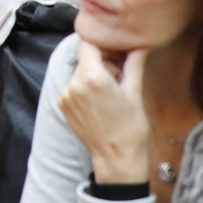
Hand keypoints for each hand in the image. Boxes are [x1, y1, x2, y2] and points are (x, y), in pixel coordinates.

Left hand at [60, 42, 151, 184]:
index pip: (87, 44)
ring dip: (94, 75)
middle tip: (120, 77)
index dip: (102, 45)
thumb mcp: (135, 94)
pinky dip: (85, 88)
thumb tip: (140, 46)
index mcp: (91, 77)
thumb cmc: (130, 129)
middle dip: (102, 62)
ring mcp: (65, 95)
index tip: (116, 53)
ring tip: (112, 93)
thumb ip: (133, 65)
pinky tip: (100, 102)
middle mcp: (73, 83)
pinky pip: (73, 87)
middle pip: (84, 59)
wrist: (116, 159)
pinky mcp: (62, 104)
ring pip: (79, 73)